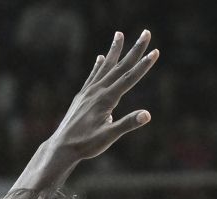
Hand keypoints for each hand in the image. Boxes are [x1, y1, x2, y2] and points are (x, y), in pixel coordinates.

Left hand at [51, 30, 158, 161]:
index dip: (143, 65)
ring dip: (114, 50)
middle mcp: (97, 91)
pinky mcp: (81, 97)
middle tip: (146, 33)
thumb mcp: (108, 137)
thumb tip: (147, 115)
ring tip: (119, 34)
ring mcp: (88, 92)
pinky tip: (100, 57)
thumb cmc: (85, 144)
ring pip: (104, 67)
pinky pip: (92, 76)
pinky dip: (98, 66)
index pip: (129, 78)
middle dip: (135, 50)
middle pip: (120, 67)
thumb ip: (127, 124)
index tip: (155, 51)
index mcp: (106, 99)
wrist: (61, 147)